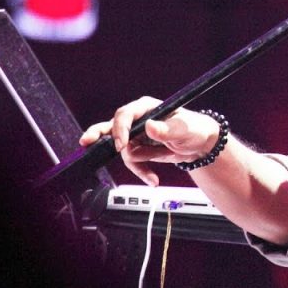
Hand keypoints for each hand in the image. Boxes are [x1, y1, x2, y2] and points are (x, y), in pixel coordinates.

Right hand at [79, 96, 219, 185]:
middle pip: (111, 126)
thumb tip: (150, 126)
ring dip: (138, 163)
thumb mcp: (184, 130)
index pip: (126, 114)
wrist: (200, 145)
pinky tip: (152, 179)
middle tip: (87, 142)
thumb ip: (167, 130)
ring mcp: (136, 135)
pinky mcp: (138, 149)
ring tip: (156, 171)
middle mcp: (139, 120)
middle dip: (98, 134)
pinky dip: (141, 171)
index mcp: (148, 108)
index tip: (122, 145)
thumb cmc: (194, 129)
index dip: (121, 129)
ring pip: (123, 150)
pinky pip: (132, 162)